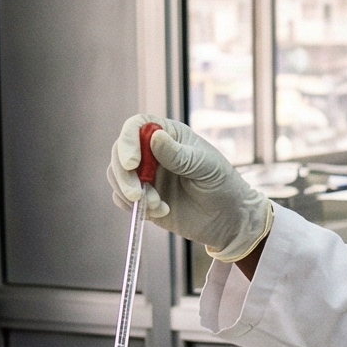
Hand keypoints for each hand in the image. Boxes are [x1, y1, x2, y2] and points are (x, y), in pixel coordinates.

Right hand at [108, 114, 272, 260]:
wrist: (229, 220)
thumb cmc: (223, 185)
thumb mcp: (205, 167)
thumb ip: (179, 155)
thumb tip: (154, 136)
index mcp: (169, 135)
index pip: (136, 126)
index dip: (128, 141)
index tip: (132, 164)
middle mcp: (153, 152)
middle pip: (120, 152)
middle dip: (123, 174)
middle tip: (137, 195)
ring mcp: (146, 175)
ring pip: (117, 176)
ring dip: (129, 192)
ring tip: (157, 205)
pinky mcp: (144, 197)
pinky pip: (122, 198)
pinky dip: (133, 207)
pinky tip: (160, 212)